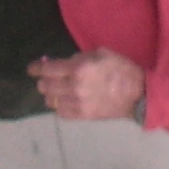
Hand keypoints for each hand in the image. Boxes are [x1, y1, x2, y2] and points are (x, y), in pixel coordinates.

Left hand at [29, 49, 145, 120]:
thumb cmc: (120, 68)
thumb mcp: (99, 53)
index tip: (31, 69)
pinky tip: (64, 101)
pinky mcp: (82, 115)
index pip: (47, 69)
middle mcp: (74, 86)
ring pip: (51, 101)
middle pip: (45, 86)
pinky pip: (61, 112)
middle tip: (46, 78)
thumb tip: (59, 63)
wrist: (137, 93)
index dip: (36, 68)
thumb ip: (77, 58)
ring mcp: (77, 103)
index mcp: (78, 68)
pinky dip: (59, 106)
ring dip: (50, 95)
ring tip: (56, 91)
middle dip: (43, 81)